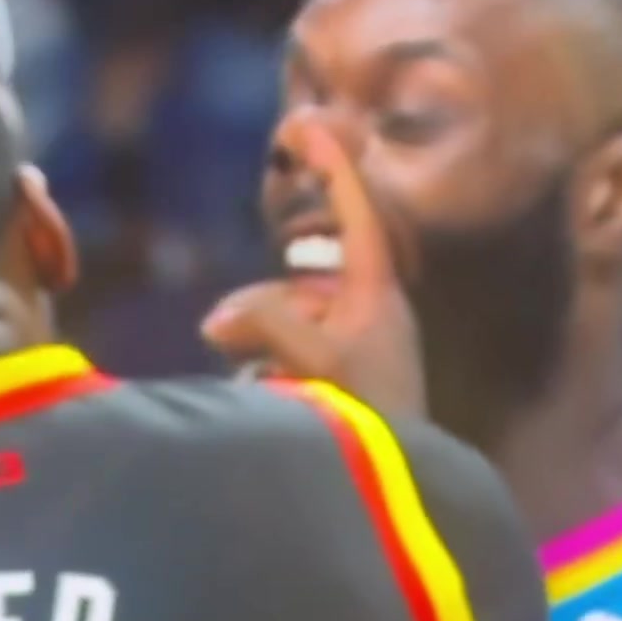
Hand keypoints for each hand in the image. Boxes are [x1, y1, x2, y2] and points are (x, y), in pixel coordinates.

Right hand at [201, 123, 424, 417]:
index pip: (357, 212)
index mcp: (379, 294)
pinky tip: (257, 401)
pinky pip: (296, 362)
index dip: (331, 167)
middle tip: (233, 321)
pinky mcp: (345, 392)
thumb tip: (221, 318)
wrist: (400, 496)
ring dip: (265, 339)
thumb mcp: (313, 359)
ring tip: (242, 373)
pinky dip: (270, 372)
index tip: (305, 124)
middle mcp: (375, 317)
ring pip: (299, 323)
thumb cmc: (368, 418)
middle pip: (314, 277)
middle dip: (274, 292)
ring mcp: (361, 356)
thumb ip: (265, 320)